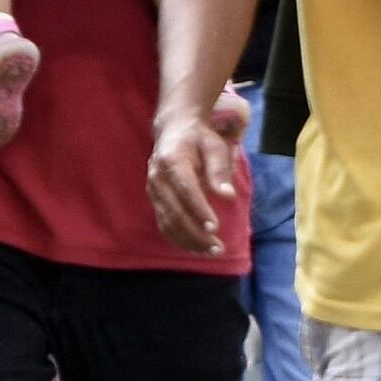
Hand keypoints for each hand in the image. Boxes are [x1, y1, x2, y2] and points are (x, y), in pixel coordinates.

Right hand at [146, 86, 248, 253]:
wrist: (173, 129)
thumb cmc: (199, 138)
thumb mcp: (214, 146)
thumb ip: (219, 169)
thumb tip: (227, 195)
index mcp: (172, 161)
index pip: (185, 190)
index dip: (199, 210)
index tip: (215, 227)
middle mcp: (157, 177)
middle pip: (175, 211)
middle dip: (196, 233)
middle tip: (218, 247)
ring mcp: (153, 190)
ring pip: (167, 222)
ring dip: (188, 240)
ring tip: (211, 251)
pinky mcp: (154, 200)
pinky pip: (163, 224)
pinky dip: (178, 239)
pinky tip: (195, 248)